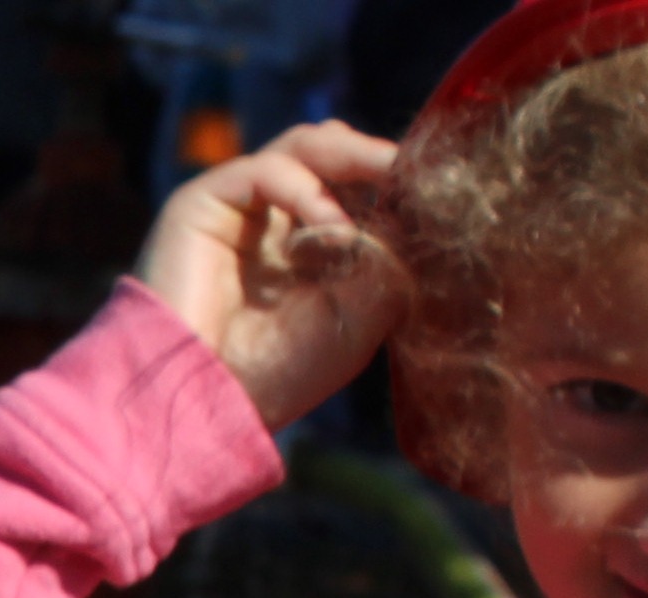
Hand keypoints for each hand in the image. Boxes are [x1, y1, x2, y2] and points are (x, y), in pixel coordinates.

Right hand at [133, 121, 407, 431]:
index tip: (445, 187)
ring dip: (351, 155)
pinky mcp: (202, 204)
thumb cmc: (279, 372)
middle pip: (332, 154)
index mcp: (307, 244)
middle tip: (419, 168)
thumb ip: (390, 256)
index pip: (357, 184)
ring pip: (301, 147)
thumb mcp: (363, 313)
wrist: (205, 399)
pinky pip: (264, 170)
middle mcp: (273, 220)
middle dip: (378, 155)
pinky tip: (333, 227)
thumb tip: (421, 206)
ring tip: (390, 173)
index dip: (397, 180)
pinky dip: (307, 190)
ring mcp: (238, 209)